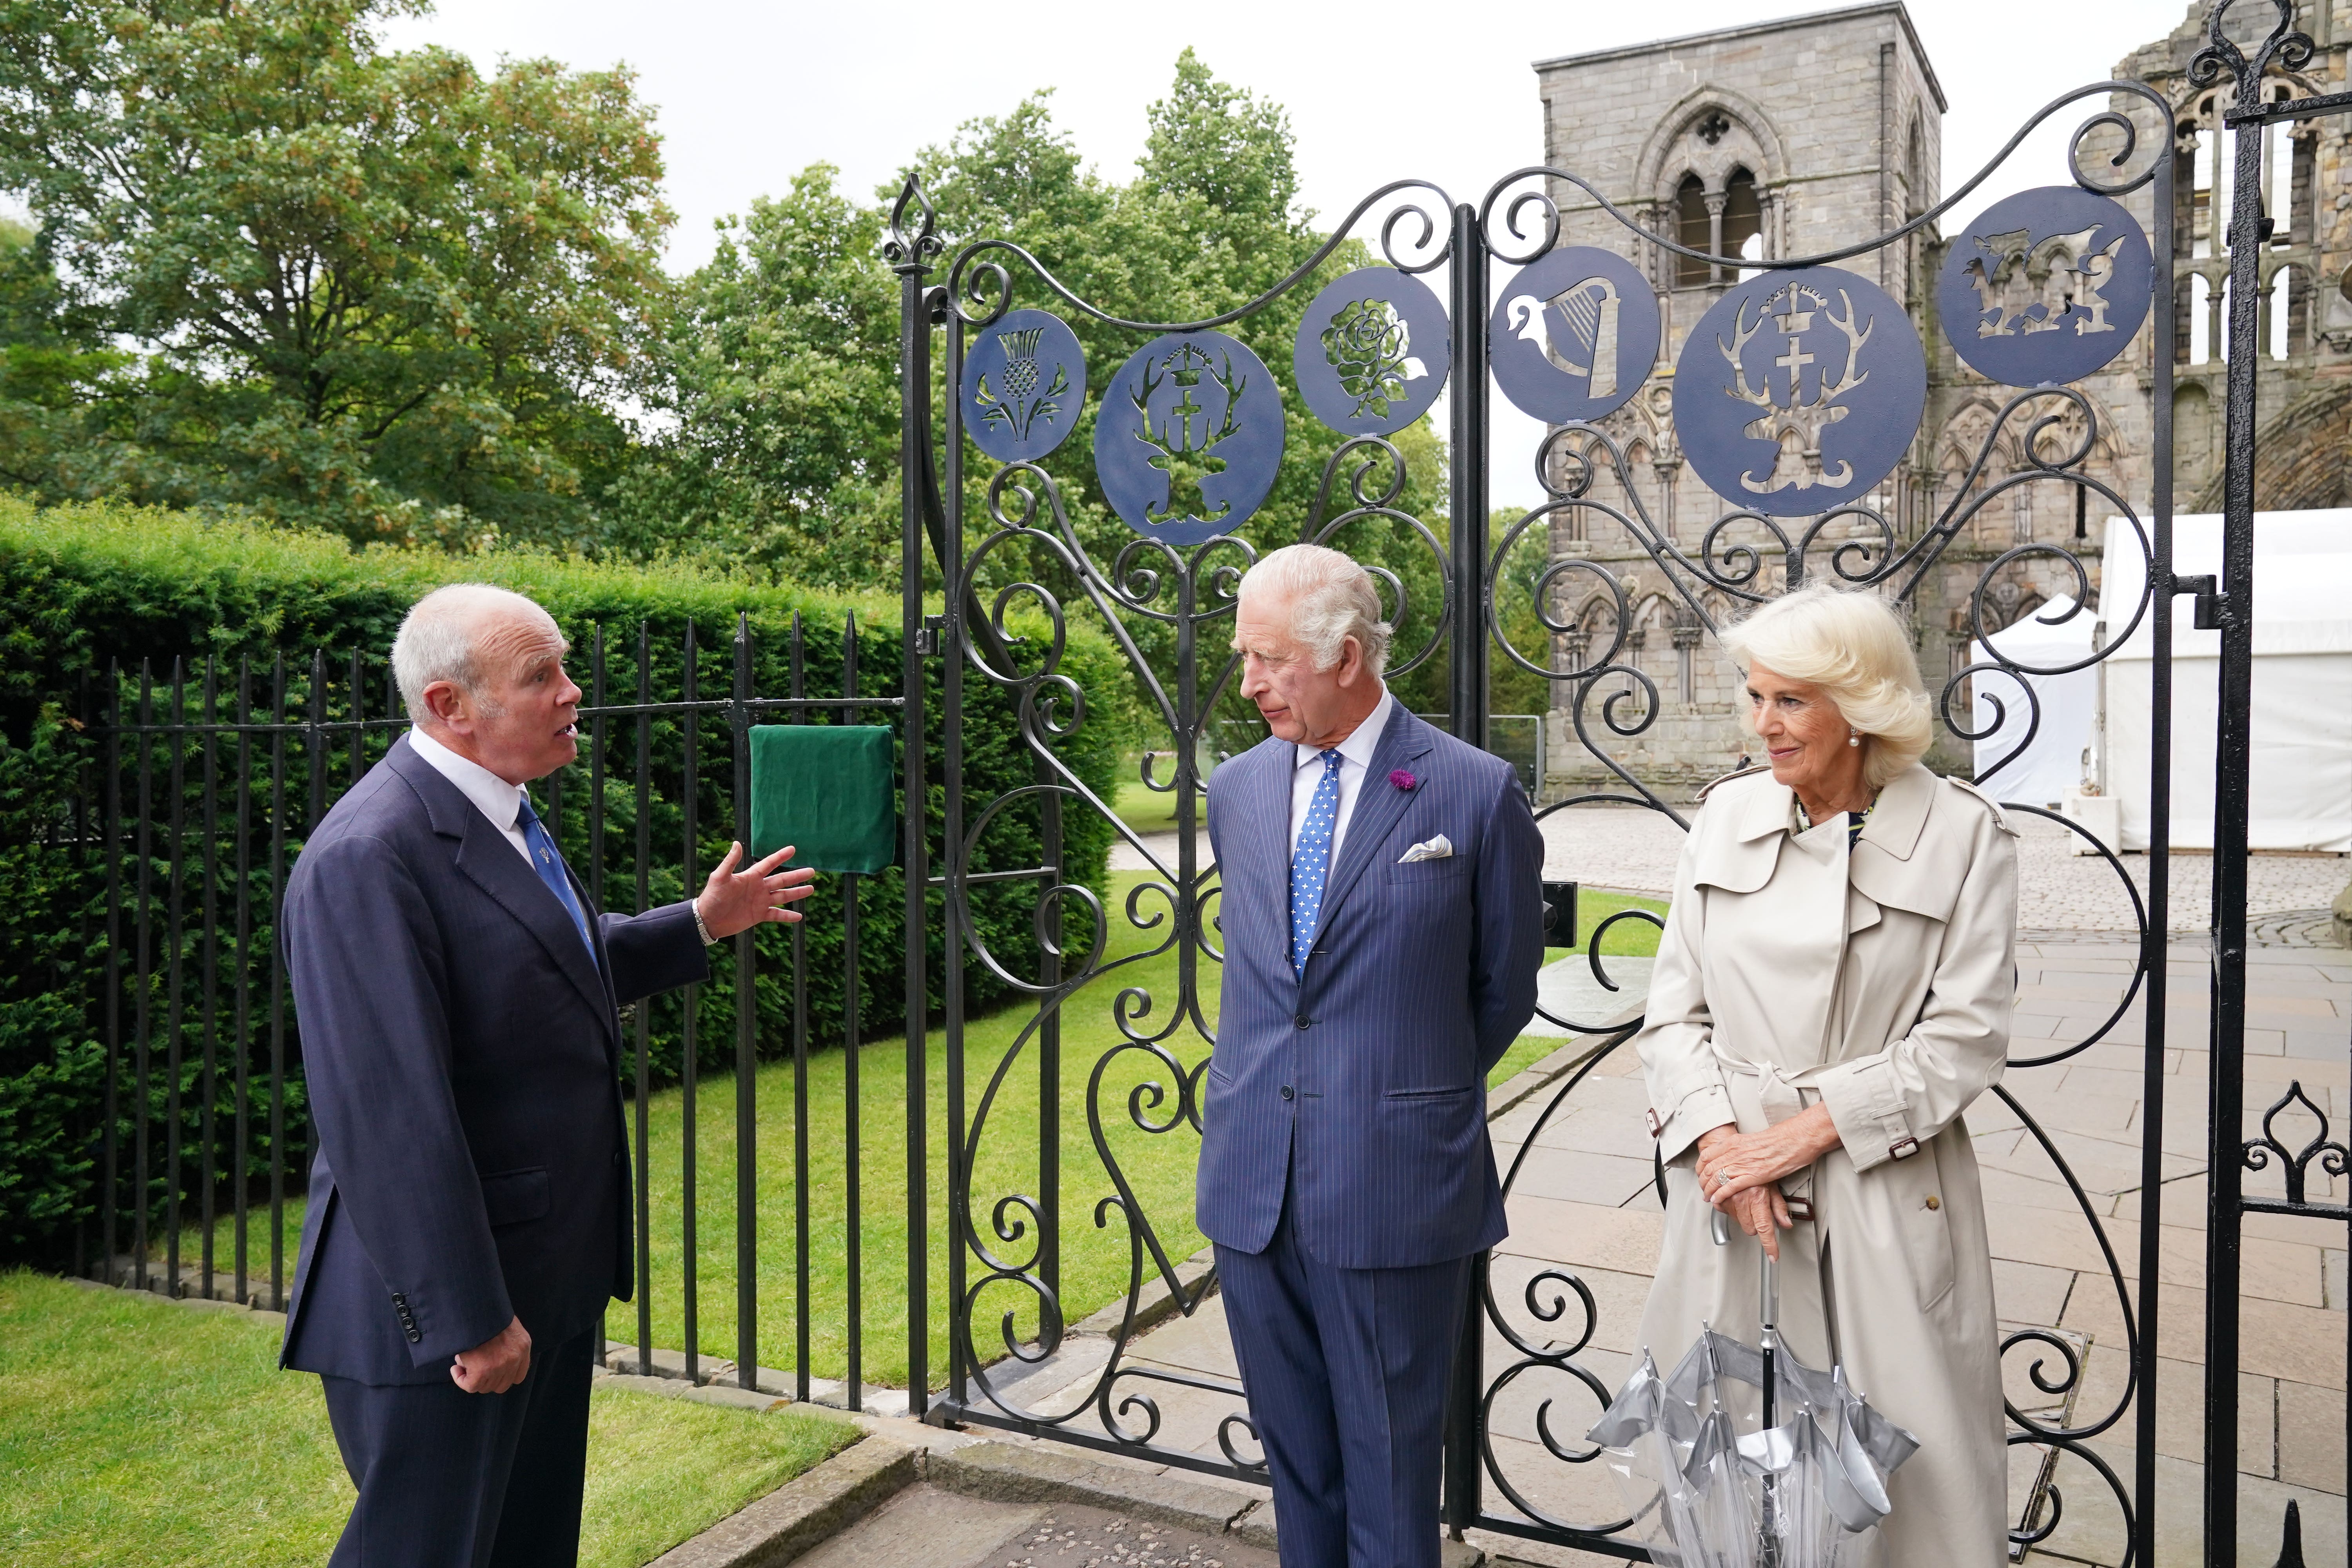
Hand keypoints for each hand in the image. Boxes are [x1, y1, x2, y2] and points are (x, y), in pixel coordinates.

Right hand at [452, 1315, 530, 1393]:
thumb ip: (506, 1345)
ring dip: (472, 1377)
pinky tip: (456, 1368)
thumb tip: (490, 1361)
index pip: (518, 1375)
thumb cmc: (487, 1314)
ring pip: (485, 1387)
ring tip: (464, 1362)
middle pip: (501, 1385)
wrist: (475, 1307)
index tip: (491, 1371)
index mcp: (523, 1346)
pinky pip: (471, 1386)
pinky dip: (460, 1379)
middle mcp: (515, 1358)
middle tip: (474, 1368)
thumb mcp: (506, 1326)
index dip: (503, 1376)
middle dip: (487, 1380)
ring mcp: (500, 1366)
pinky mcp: (482, 1371)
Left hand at [696, 842, 816, 939]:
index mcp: (750, 877)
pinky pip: (776, 915)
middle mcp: (758, 888)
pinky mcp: (758, 915)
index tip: (792, 849)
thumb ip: (730, 861)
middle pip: (781, 880)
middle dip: (796, 876)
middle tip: (811, 871)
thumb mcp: (720, 877)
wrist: (708, 919)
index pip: (769, 864)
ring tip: (811, 889)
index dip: (780, 856)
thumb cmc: (712, 896)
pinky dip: (787, 916)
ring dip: (797, 893)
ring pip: (783, 896)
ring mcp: (759, 902)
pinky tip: (799, 916)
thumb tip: (737, 843)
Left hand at [1693, 1107, 1841, 1260]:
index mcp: (1733, 1142)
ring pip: (1716, 1178)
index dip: (1700, 1168)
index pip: (1706, 1155)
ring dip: (1709, 1190)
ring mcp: (1743, 1163)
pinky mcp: (1753, 1175)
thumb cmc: (1779, 1139)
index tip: (1700, 1174)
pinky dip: (1720, 1195)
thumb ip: (1739, 1147)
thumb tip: (1733, 1154)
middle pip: (1708, 1168)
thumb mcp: (1751, 1139)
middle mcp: (1734, 1152)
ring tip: (1708, 1197)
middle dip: (1702, 1182)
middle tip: (1703, 1190)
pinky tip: (1717, 1200)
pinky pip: (1730, 1187)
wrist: (1795, 1138)